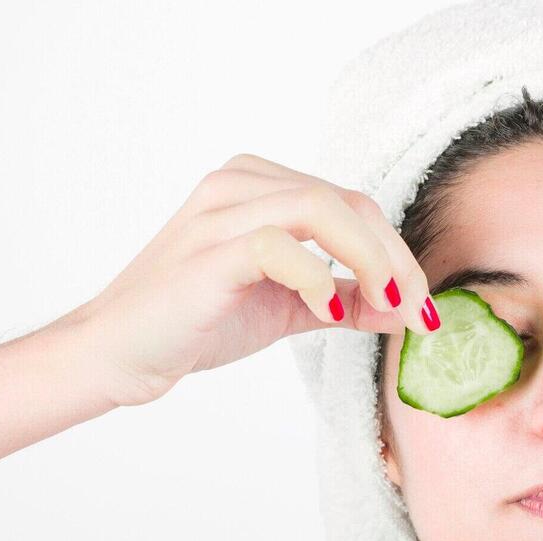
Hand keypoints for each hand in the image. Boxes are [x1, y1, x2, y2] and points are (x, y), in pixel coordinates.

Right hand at [69, 153, 435, 406]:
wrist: (119, 353)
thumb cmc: (196, 320)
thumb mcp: (290, 307)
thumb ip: (346, 300)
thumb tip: (406, 309)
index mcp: (261, 185)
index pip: (354, 204)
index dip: (399, 252)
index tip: (423, 304)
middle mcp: (241, 184)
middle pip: (349, 202)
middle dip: (396, 259)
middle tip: (417, 309)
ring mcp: (221, 212)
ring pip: (322, 210)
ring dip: (371, 261)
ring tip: (387, 307)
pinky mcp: (208, 250)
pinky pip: (279, 246)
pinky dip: (318, 279)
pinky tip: (330, 314)